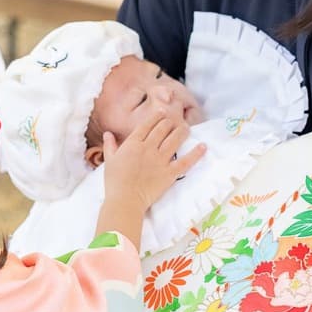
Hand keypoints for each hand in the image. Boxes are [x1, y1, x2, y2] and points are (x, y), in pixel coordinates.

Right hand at [94, 112, 204, 244]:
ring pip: (174, 140)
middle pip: (162, 129)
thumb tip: (108, 133)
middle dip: (169, 122)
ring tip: (186, 127)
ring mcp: (160, 160)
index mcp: (133, 143)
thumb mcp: (109, 161)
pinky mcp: (170, 173)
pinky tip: (203, 146)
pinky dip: (196, 153)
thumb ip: (110, 145)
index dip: (156, 116)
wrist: (125, 200)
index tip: (162, 111)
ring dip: (182, 131)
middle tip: (174, 120)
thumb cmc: (114, 181)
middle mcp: (148, 148)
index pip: (147, 125)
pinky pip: (185, 161)